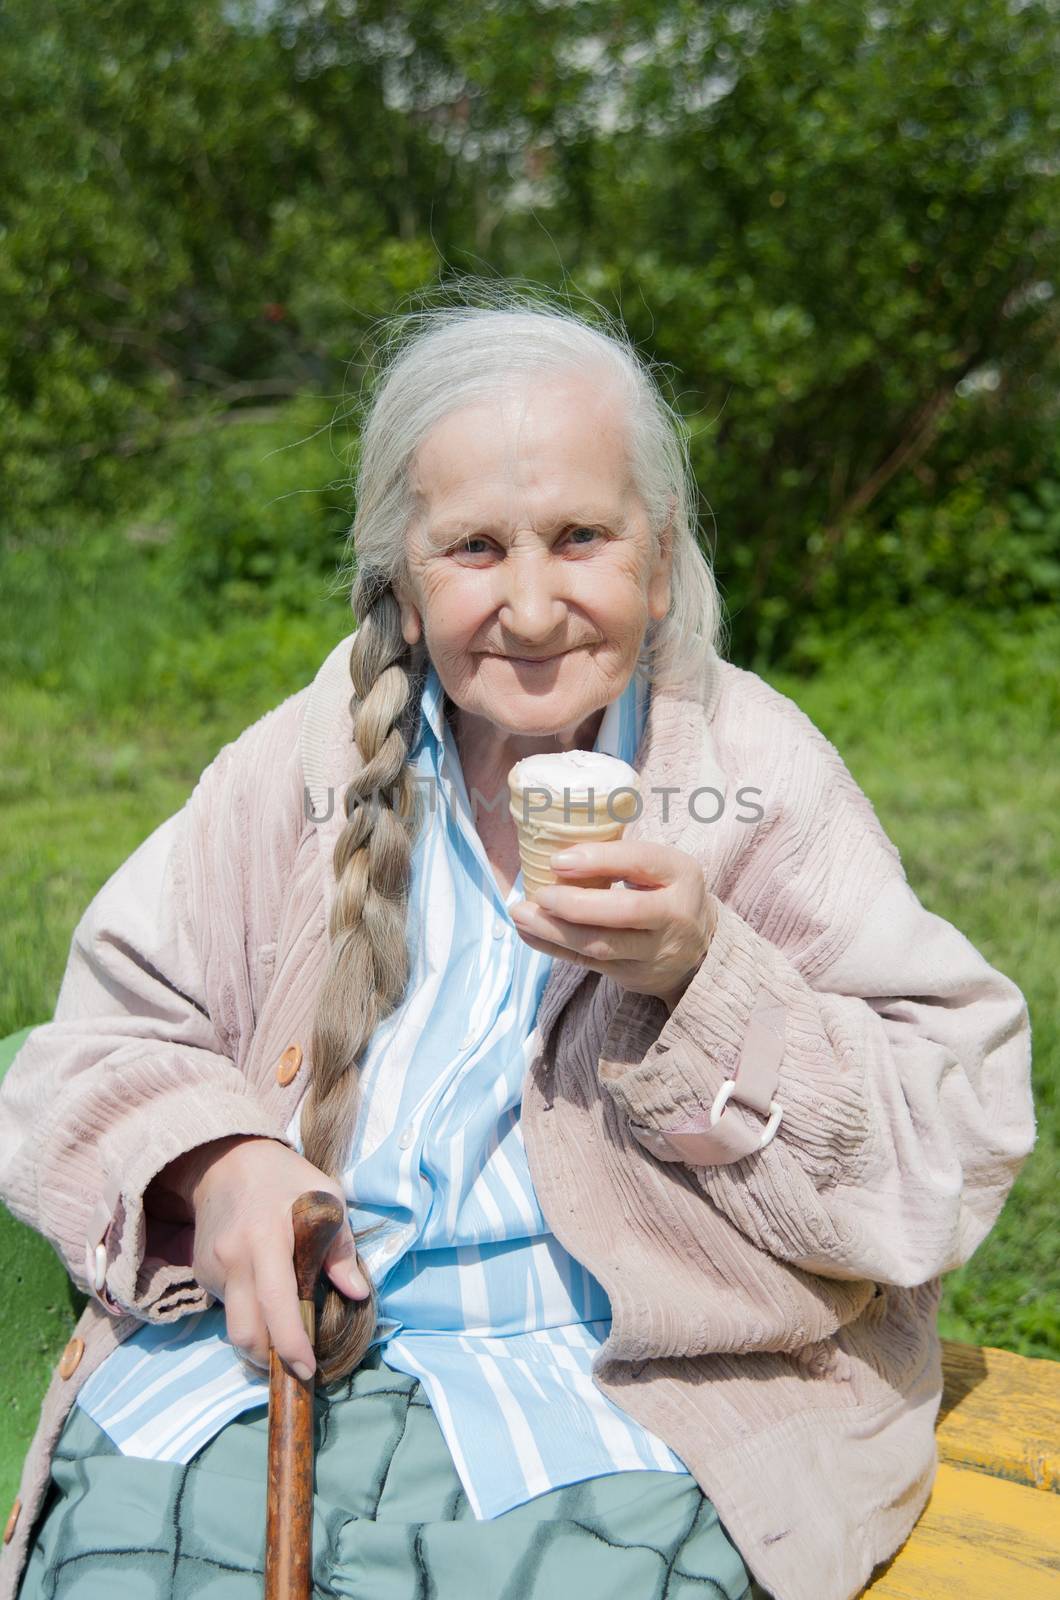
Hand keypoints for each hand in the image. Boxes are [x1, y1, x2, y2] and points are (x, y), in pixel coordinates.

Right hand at [146, 1135, 369, 1380]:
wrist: (226, 1159)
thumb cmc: (286, 1179)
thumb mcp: (326, 1197)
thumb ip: (340, 1248)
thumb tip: (356, 1293)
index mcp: (267, 1237)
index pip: (277, 1303)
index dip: (292, 1343)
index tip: (308, 1369)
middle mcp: (233, 1257)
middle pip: (246, 1331)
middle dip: (271, 1359)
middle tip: (296, 1366)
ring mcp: (212, 1267)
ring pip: (233, 1326)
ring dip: (258, 1342)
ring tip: (283, 1338)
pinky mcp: (201, 1272)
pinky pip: (225, 1308)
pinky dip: (247, 1315)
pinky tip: (263, 1299)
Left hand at [509, 840, 717, 1008]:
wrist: (698, 949)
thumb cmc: (665, 893)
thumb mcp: (661, 867)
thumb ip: (622, 858)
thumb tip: (558, 853)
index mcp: (681, 874)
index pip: (641, 861)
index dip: (598, 859)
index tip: (558, 860)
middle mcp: (674, 914)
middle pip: (623, 912)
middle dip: (575, 903)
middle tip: (540, 893)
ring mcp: (654, 950)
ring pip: (600, 944)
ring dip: (554, 930)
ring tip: (521, 914)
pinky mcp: (632, 974)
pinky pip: (586, 963)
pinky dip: (552, 947)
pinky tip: (528, 931)